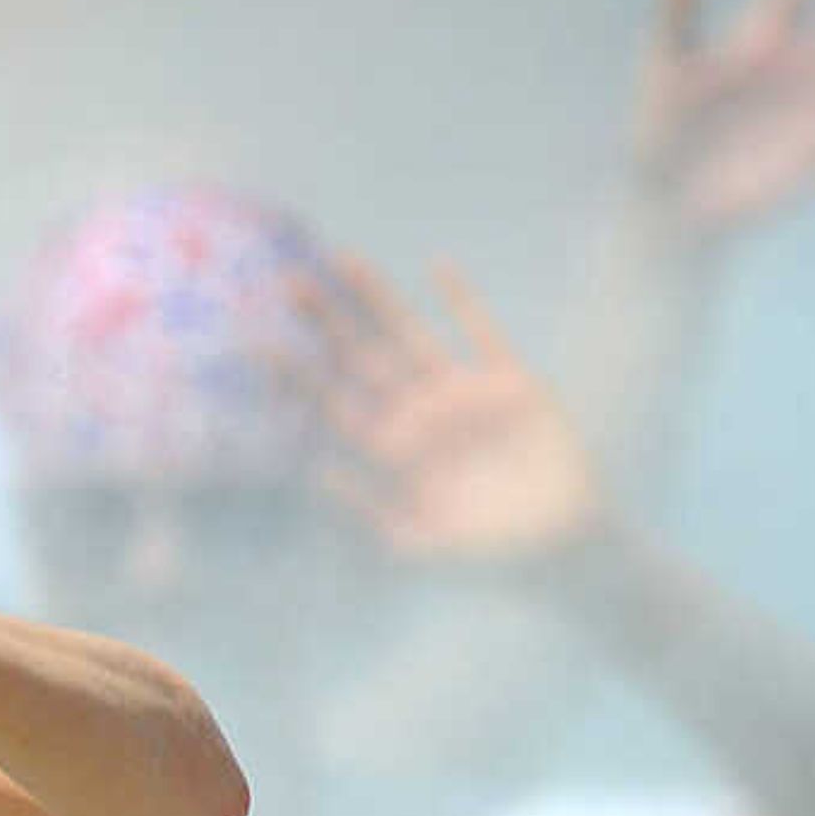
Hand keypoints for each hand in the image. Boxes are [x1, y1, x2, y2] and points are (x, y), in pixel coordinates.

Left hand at [305, 257, 613, 572]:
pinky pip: (484, 334)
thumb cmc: (483, 556)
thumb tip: (314, 474)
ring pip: (409, 335)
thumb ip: (365, 509)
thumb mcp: (412, 542)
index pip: (332, 403)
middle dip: (326, 321)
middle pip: (361, 357)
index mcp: (389, 449)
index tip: (255, 342)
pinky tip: (437, 269)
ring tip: (342, 259)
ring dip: (378, 299)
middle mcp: (418, 414)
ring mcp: (462, 395)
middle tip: (285, 282)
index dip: (296, 374)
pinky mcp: (512, 384)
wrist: (558, 549)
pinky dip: (464, 304)